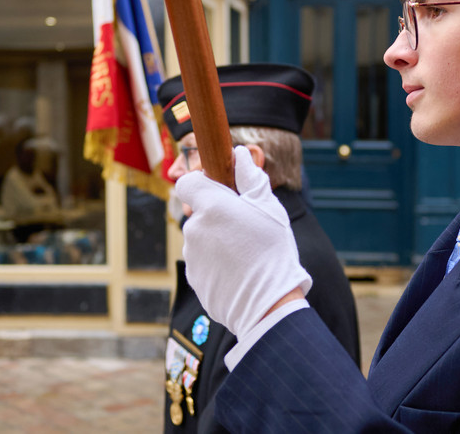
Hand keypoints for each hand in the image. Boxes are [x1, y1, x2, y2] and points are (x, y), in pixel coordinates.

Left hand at [178, 146, 312, 339]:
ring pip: (201, 239)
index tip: (221, 192)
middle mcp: (194, 229)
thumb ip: (251, 179)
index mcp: (211, 206)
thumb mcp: (269, 208)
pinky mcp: (193, 279)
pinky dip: (216, 264)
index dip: (202, 184)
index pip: (187, 183)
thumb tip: (239, 155)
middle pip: (199, 214)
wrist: (268, 305)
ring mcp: (191, 256)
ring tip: (245, 255)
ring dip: (216, 242)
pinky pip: (202, 263)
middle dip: (216, 217)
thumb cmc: (272, 252)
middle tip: (244, 229)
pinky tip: (238, 272)